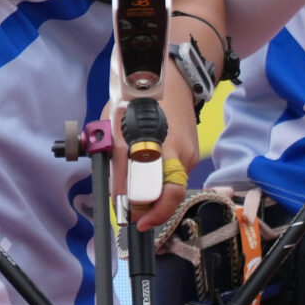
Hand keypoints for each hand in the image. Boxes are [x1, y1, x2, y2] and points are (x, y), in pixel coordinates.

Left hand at [108, 84, 199, 232]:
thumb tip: (111, 187)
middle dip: (155, 212)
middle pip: (171, 193)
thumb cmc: (139, 99)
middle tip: (140, 221)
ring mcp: (188, 154)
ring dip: (156, 197)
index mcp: (155, 141)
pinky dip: (162, 183)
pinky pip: (176, 178)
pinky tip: (150, 176)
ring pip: (173, 188)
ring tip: (139, 198)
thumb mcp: (114, 121)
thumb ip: (111, 154)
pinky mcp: (192, 156)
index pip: (151, 182)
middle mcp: (177, 151)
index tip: (129, 216)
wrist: (177, 83)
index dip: (138, 202)